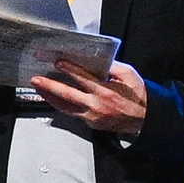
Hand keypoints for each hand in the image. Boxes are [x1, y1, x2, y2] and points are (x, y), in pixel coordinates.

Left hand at [30, 60, 148, 135]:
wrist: (146, 119)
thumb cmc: (139, 96)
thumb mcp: (130, 75)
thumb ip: (112, 66)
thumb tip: (97, 59)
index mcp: (106, 91)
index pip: (82, 78)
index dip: (68, 69)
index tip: (58, 62)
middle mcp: (96, 105)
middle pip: (67, 95)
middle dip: (50, 86)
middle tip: (36, 79)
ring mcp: (92, 116)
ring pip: (65, 107)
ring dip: (50, 97)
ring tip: (40, 89)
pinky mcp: (91, 123)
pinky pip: (73, 113)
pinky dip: (62, 105)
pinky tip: (55, 99)